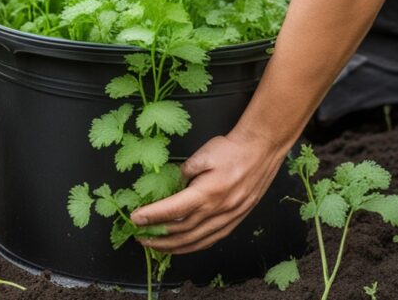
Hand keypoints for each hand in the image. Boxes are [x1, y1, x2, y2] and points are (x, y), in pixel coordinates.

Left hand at [130, 131, 288, 254]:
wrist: (262, 151)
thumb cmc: (232, 149)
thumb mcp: (203, 154)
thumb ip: (184, 171)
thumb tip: (174, 183)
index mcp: (206, 193)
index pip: (173, 210)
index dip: (152, 216)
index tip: (135, 219)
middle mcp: (217, 210)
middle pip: (182, 231)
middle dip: (158, 237)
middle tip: (140, 237)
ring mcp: (228, 217)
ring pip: (197, 240)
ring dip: (174, 247)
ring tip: (156, 247)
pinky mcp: (235, 219)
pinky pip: (212, 239)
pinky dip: (195, 246)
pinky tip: (183, 247)